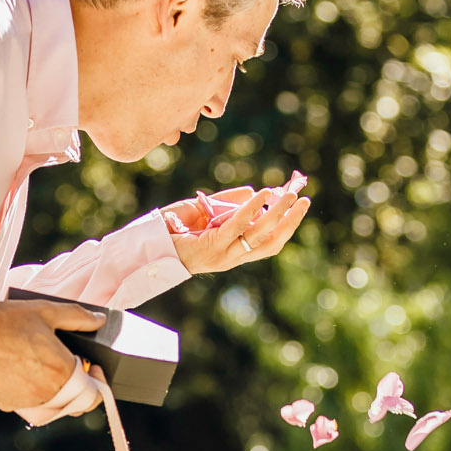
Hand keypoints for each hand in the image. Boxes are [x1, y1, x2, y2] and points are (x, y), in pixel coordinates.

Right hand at [0, 296, 107, 412]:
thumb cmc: (4, 321)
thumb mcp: (46, 311)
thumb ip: (78, 317)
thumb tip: (99, 322)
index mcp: (60, 371)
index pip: (93, 394)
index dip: (99, 383)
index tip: (95, 369)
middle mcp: (46, 393)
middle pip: (77, 405)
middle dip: (83, 390)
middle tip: (77, 372)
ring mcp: (27, 402)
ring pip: (57, 411)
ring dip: (64, 398)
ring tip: (57, 376)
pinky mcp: (10, 405)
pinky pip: (35, 410)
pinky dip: (42, 401)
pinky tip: (35, 381)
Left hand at [164, 180, 310, 274]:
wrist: (147, 247)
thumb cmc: (173, 230)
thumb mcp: (205, 213)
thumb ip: (228, 203)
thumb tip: (255, 192)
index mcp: (233, 253)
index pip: (268, 244)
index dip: (285, 227)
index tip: (298, 209)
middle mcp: (232, 258)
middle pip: (271, 242)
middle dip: (290, 221)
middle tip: (304, 200)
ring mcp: (223, 255)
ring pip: (259, 235)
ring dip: (278, 214)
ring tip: (290, 196)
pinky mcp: (212, 246)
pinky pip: (236, 226)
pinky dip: (250, 210)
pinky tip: (261, 195)